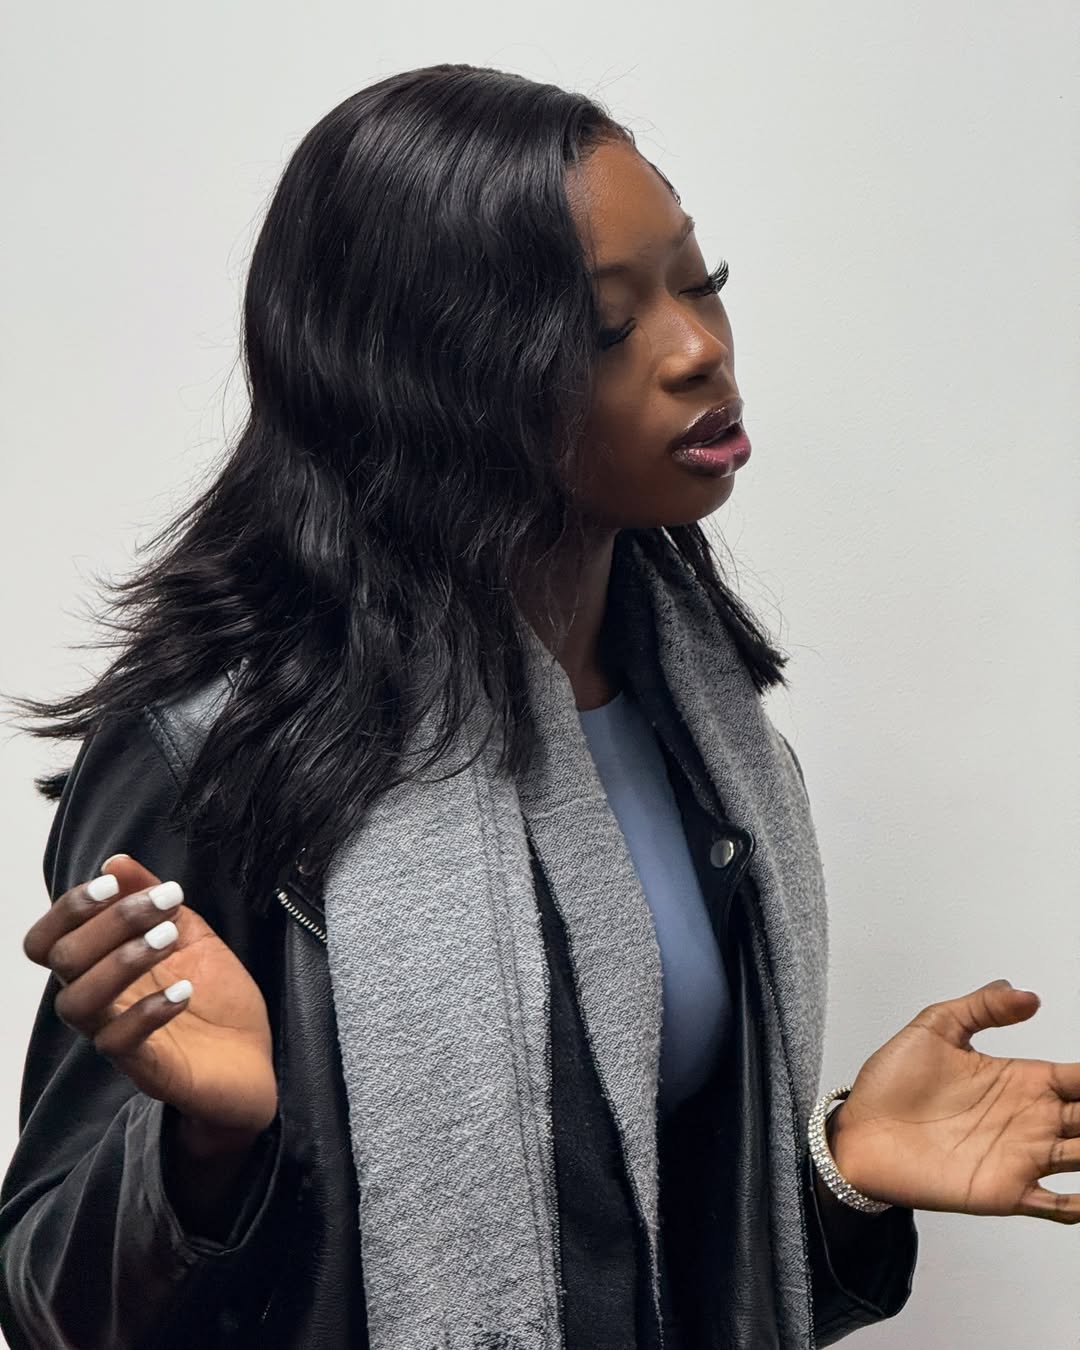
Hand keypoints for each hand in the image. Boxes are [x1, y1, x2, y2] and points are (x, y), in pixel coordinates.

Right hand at [23, 853, 276, 1139]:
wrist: (254, 1062)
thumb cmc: (218, 999)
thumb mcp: (193, 936)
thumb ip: (154, 899)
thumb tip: (117, 860)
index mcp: (103, 967)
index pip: (48, 940)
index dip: (68, 908)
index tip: (114, 883)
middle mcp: (100, 1001)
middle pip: (63, 961)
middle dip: (110, 922)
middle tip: (164, 902)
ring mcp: (116, 1036)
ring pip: (77, 1003)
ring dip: (121, 961)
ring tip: (169, 938)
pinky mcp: (144, 1068)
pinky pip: (119, 1043)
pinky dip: (148, 1011)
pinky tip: (185, 989)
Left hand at [826, 979, 1079, 1223]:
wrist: (857, 1132)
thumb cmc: (890, 1083)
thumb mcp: (933, 1028)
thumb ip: (981, 1007)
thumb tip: (1026, 993)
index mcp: (1019, 1080)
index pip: (1079, 1079)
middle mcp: (1029, 1120)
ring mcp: (1020, 1157)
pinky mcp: (1004, 1192)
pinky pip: (1055, 1207)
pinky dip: (1077, 1206)